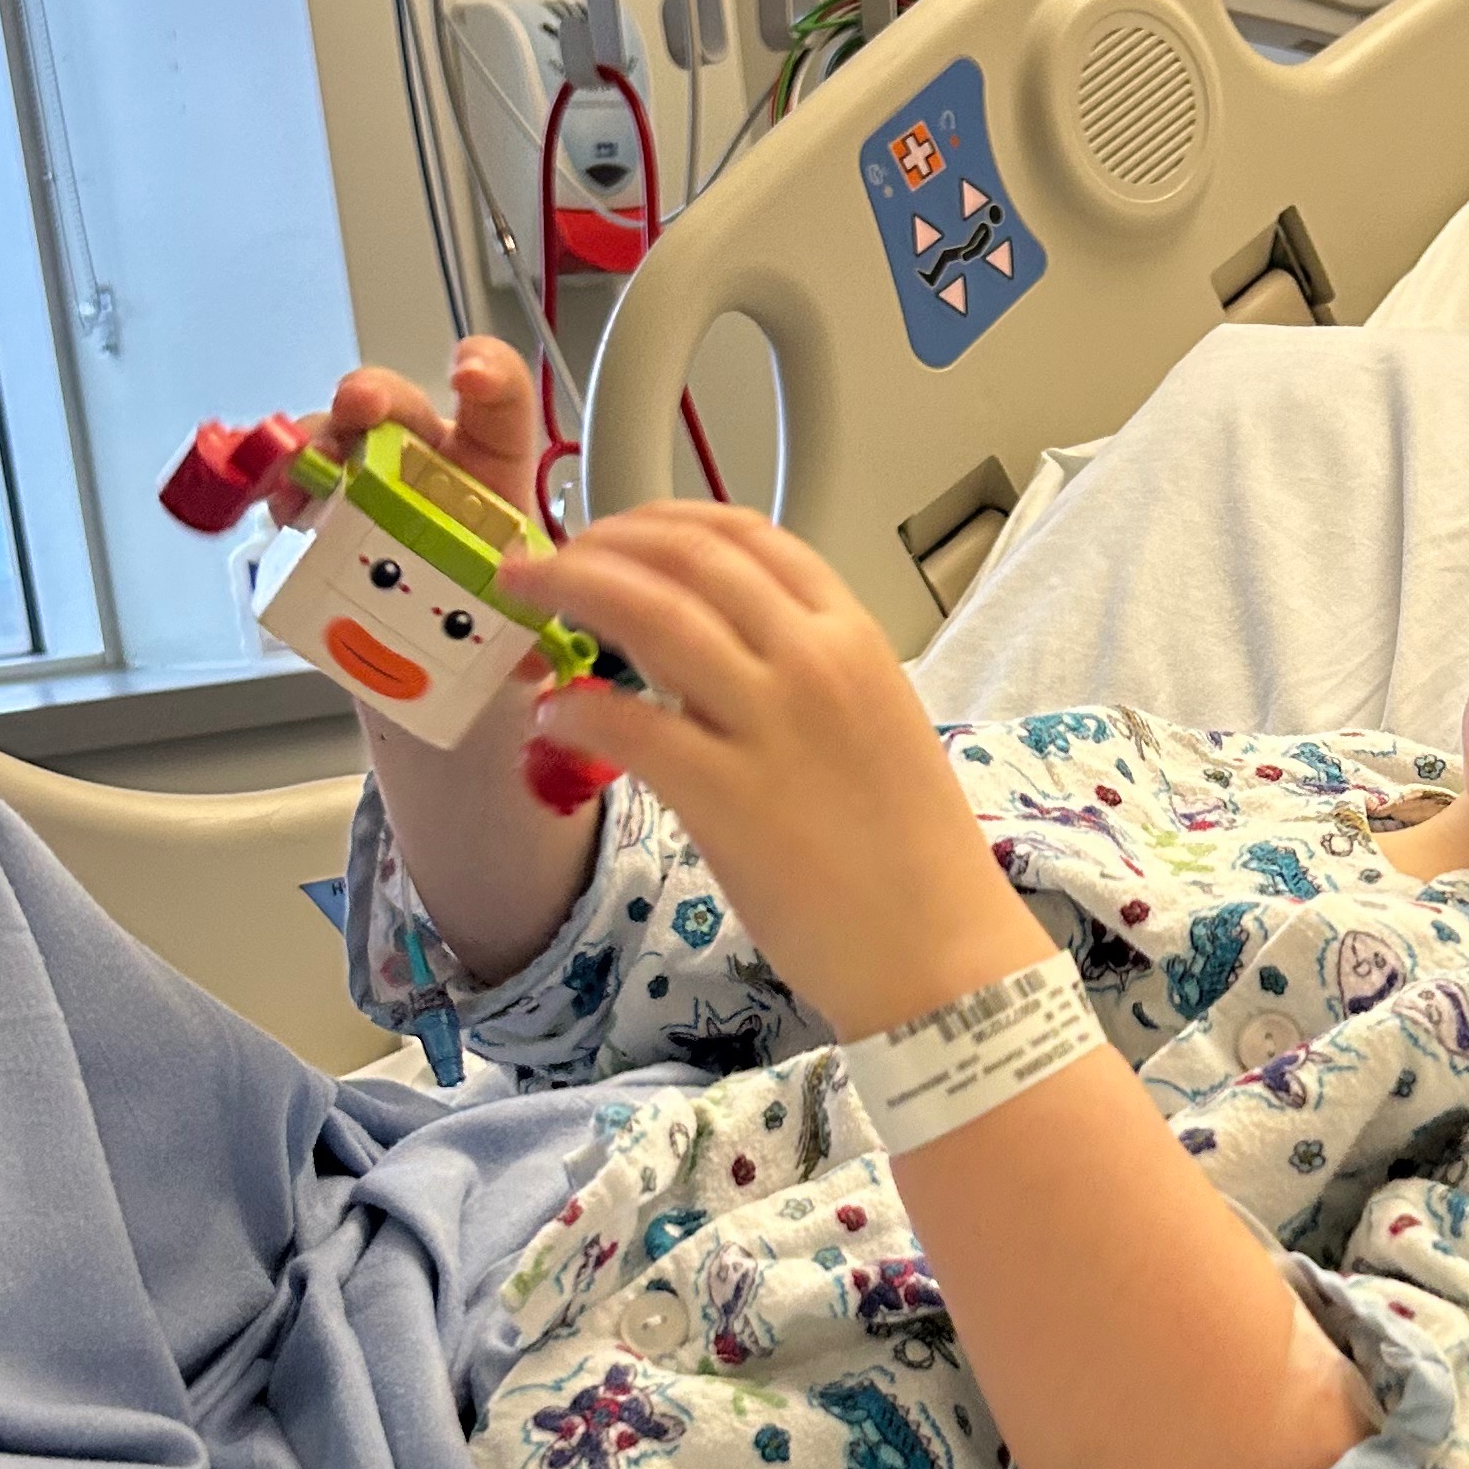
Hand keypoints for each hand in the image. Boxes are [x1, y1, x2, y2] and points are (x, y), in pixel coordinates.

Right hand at [294, 338, 611, 986]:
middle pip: (400, 407)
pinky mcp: (321, 518)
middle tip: (362, 409)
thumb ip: (531, 634)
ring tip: (304, 470)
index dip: (488, 375)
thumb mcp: (524, 622)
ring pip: (336, 439)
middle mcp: (424, 464)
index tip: (469, 375)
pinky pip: (290, 488)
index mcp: (491, 471)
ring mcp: (365, 484)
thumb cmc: (486, 616)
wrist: (439, 657)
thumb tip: (532, 660)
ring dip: (314, 442)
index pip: (499, 404)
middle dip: (377, 394)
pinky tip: (272, 499)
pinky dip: (274, 486)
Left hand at [500, 501, 1046, 1037]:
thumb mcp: (874, 722)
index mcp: (853, 637)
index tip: (615, 533)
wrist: (940, 949)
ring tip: (529, 596)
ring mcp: (771, 724)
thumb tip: (707, 650)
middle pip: (686, 558)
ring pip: (651, 614)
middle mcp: (814, 661)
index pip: (746, 535)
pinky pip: (630, 723)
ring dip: (574, 589)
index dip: (662, 520)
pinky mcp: (728, 796)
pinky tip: (556, 714)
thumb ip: (802, 672)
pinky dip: (579, 707)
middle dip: (601, 543)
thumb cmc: (912, 853)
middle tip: (551, 559)